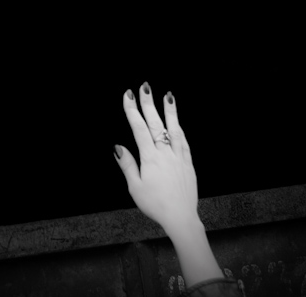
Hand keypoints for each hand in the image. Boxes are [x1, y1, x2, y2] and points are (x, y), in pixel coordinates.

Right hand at [114, 82, 199, 234]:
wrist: (181, 217)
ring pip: (173, 128)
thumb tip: (117, 146)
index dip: (133, 111)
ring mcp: (178, 156)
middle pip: (156, 123)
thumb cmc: (155, 205)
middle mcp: (165, 153)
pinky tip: (177, 121)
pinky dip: (179, 128)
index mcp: (150, 158)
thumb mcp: (135, 188)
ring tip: (167, 95)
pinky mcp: (188, 162)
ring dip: (169, 110)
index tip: (128, 95)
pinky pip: (184, 140)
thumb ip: (128, 165)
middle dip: (148, 103)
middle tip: (144, 86)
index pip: (139, 128)